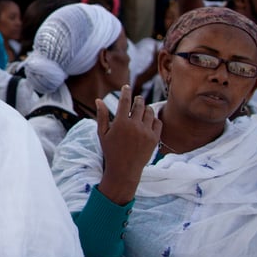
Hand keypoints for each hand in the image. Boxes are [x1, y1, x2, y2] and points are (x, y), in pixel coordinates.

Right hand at [95, 84, 160, 204]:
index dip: (126, 92)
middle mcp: (134, 126)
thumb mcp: (102, 133)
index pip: (125, 101)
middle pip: (139, 104)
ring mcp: (146, 132)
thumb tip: (99, 100)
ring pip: (150, 112)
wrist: (124, 169)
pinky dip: (154, 119)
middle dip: (137, 99)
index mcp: (120, 123)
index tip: (127, 86)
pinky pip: (158, 122)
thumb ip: (101, 116)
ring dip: (146, 108)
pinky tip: (149, 120)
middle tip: (136, 98)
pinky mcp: (154, 139)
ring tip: (142, 110)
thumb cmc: (111, 151)